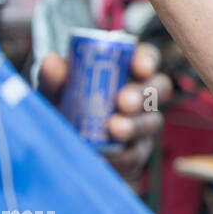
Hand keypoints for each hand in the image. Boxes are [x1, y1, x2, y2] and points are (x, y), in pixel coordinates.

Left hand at [39, 43, 172, 180]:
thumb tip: (52, 62)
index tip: (139, 68)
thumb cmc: (60, 109)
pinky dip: (121, 155)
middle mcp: (141, 96)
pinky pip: (137, 154)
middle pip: (160, 87)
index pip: (146, 58)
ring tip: (114, 129)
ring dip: (135, 125)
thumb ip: (54, 79)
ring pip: (152, 122)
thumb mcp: (53, 94)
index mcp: (126, 71)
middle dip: (144, 94)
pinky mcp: (137, 154)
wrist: (54, 148)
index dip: (147, 60)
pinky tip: (105, 155)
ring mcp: (143, 125)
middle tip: (124, 102)